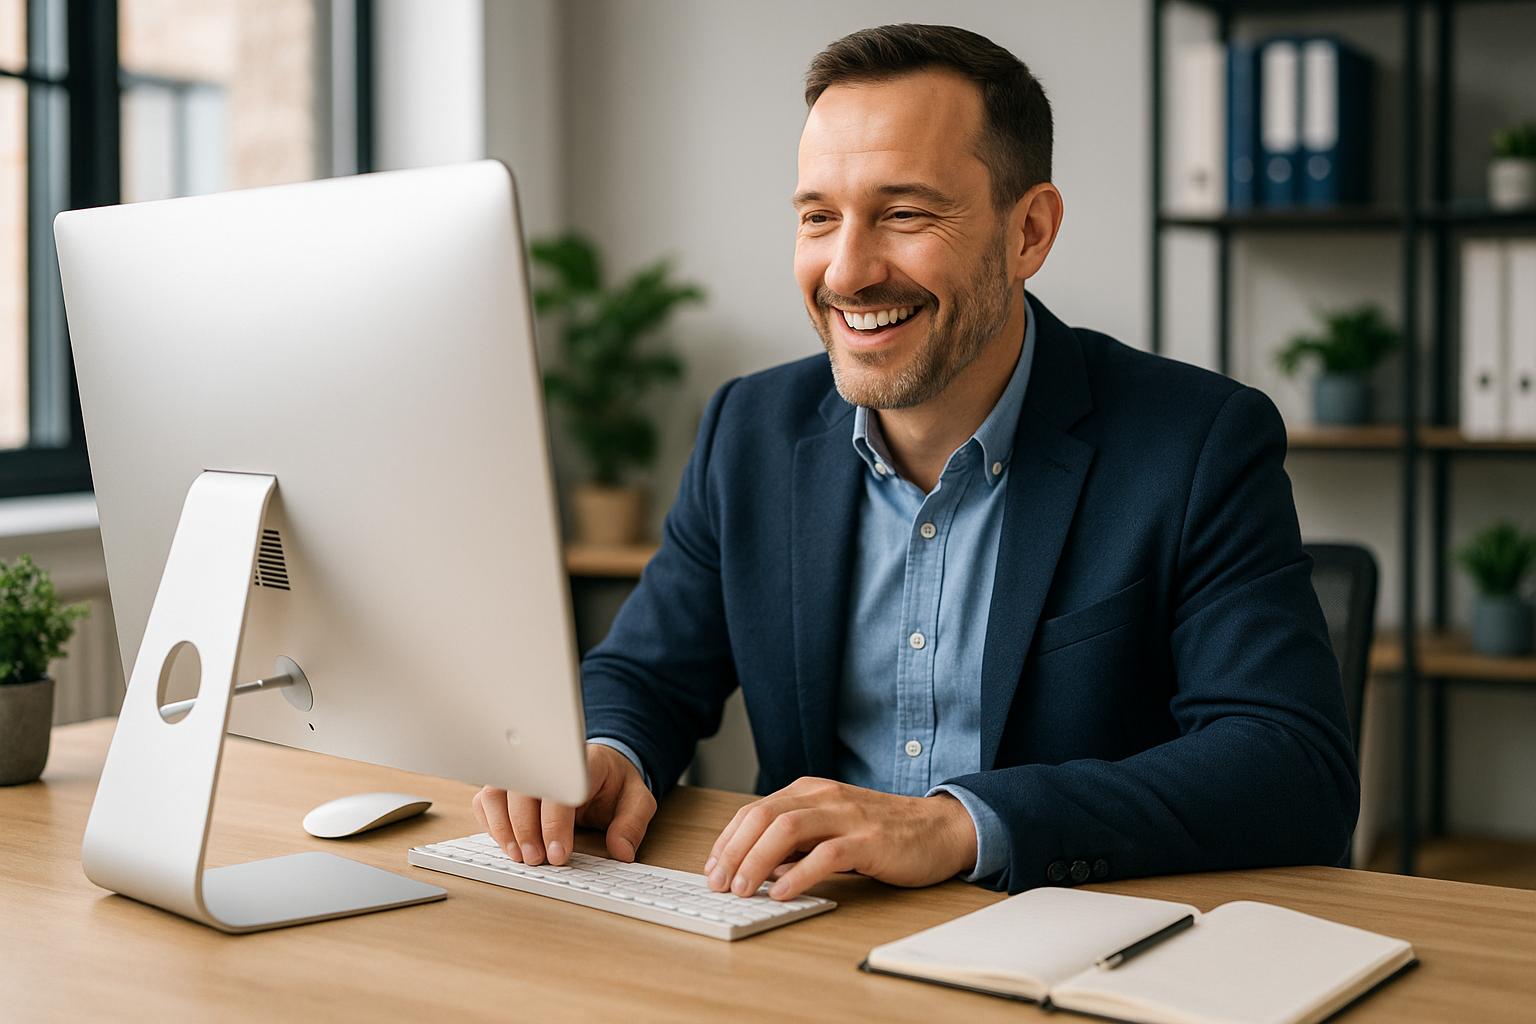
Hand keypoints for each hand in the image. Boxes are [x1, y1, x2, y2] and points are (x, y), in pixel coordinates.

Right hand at [472, 743, 656, 865]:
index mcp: (581, 762)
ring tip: (519, 856)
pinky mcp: (507, 783)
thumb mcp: (637, 799)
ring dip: (503, 828)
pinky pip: (486, 800)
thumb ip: (632, 824)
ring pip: (496, 793)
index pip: (559, 788)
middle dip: (526, 830)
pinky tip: (507, 843)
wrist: (601, 765)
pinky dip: (490, 823)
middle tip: (537, 860)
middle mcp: (545, 760)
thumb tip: (622, 852)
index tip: (558, 853)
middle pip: (521, 790)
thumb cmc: (614, 782)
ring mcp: (523, 770)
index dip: (555, 824)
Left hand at [703, 777, 977, 900]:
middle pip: (763, 817)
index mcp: (810, 791)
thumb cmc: (884, 831)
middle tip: (719, 884)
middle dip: (733, 851)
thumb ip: (796, 841)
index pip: (753, 811)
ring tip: (744, 890)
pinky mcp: (870, 840)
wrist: (940, 828)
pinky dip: (799, 875)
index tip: (711, 869)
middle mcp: (824, 797)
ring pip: (787, 830)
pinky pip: (826, 855)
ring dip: (757, 862)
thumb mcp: (831, 826)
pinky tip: (783, 893)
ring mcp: (847, 816)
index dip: (726, 840)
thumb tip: (755, 868)